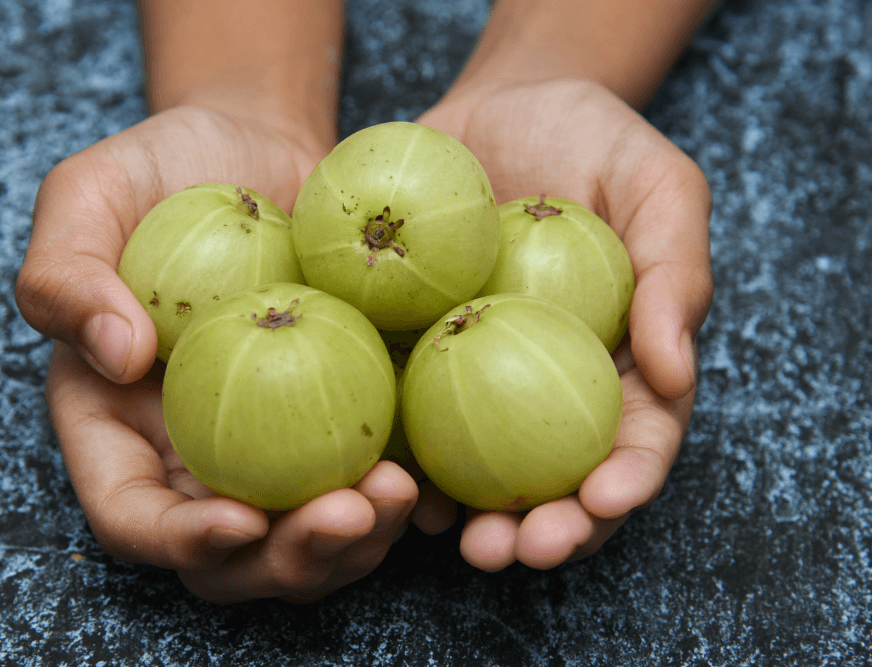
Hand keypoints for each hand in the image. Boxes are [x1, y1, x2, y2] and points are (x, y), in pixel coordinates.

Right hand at [17, 105, 417, 601]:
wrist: (262, 150)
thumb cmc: (165, 168)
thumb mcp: (88, 193)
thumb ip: (65, 275)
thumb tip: (119, 357)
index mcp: (118, 426)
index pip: (133, 516)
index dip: (180, 541)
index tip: (242, 520)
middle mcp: (195, 455)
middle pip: (231, 556)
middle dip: (291, 558)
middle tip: (350, 513)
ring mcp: (271, 448)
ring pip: (306, 539)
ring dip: (358, 541)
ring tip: (401, 493)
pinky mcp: (338, 423)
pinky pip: (366, 482)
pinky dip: (400, 495)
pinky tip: (430, 468)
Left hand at [412, 78, 712, 569]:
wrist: (502, 106)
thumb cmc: (595, 139)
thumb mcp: (659, 186)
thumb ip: (676, 274)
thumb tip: (676, 373)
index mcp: (621, 362)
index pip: (636, 439)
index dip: (625, 481)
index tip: (601, 501)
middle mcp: (550, 385)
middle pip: (557, 476)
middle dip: (545, 529)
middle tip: (514, 549)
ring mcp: (481, 376)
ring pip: (481, 467)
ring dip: (469, 514)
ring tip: (452, 537)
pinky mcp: (417, 353)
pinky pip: (410, 414)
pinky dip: (405, 455)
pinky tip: (389, 479)